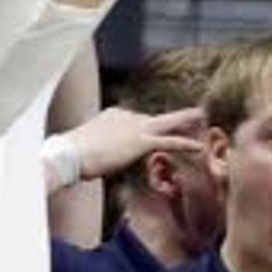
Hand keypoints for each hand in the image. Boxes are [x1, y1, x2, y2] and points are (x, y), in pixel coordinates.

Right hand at [66, 104, 209, 183]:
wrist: (70, 154)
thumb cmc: (72, 154)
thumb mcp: (87, 147)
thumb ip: (98, 148)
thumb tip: (94, 158)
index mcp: (114, 115)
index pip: (136, 120)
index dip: (145, 129)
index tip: (148, 135)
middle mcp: (126, 116)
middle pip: (154, 119)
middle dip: (171, 120)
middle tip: (190, 114)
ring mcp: (135, 127)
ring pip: (167, 123)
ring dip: (185, 120)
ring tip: (202, 116)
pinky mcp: (141, 141)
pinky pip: (168, 142)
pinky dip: (184, 144)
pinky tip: (199, 147)